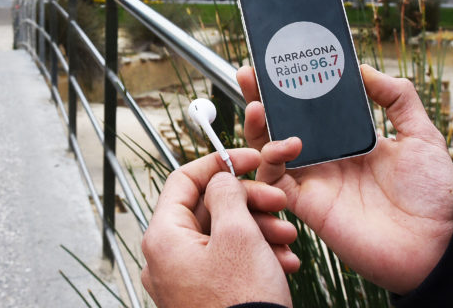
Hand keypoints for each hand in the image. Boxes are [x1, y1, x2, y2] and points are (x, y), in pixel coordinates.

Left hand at [141, 149, 297, 307]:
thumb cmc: (242, 304)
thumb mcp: (239, 234)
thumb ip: (226, 194)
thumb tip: (220, 180)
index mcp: (162, 237)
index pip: (182, 180)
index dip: (218, 163)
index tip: (247, 158)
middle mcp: (164, 258)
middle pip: (207, 209)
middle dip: (249, 204)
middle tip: (279, 202)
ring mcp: (181, 281)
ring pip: (221, 237)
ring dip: (258, 231)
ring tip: (289, 239)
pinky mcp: (201, 297)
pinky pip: (225, 264)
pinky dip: (253, 257)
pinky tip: (284, 261)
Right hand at [237, 64, 452, 293]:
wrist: (438, 245)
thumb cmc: (433, 195)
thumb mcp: (421, 134)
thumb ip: (397, 97)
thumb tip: (363, 68)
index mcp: (344, 139)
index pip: (307, 107)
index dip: (289, 87)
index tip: (278, 63)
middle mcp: (322, 157)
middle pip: (278, 123)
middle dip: (259, 98)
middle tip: (249, 74)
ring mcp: (312, 180)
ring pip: (266, 149)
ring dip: (255, 126)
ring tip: (256, 106)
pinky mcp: (306, 204)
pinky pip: (274, 180)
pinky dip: (271, 160)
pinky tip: (286, 144)